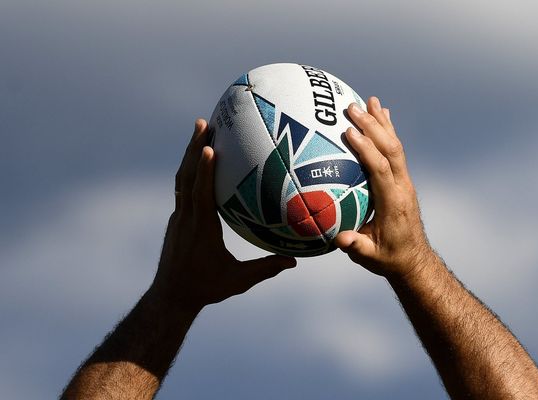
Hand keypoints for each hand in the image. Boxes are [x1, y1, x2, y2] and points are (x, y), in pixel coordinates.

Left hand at [151, 119, 295, 313]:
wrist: (171, 296)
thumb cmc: (206, 288)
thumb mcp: (238, 280)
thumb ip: (265, 268)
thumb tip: (294, 260)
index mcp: (200, 228)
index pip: (200, 194)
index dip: (203, 169)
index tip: (208, 145)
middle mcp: (186, 218)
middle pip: (187, 177)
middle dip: (194, 148)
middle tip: (203, 122)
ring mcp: (179, 217)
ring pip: (182, 179)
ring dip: (190, 154)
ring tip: (200, 131)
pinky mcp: (178, 220)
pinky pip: (183, 188)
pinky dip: (191, 170)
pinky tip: (199, 161)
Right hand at [335, 97, 434, 278]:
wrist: (414, 258)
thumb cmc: (388, 257)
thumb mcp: (371, 257)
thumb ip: (356, 247)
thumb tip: (340, 239)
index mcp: (393, 203)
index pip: (381, 169)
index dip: (367, 149)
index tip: (349, 131)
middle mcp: (402, 187)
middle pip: (391, 150)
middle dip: (373, 126)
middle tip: (352, 107)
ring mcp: (404, 182)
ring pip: (395, 146)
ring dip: (382, 123)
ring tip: (369, 100)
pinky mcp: (402, 180)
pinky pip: (395, 151)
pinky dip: (388, 131)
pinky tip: (382, 116)